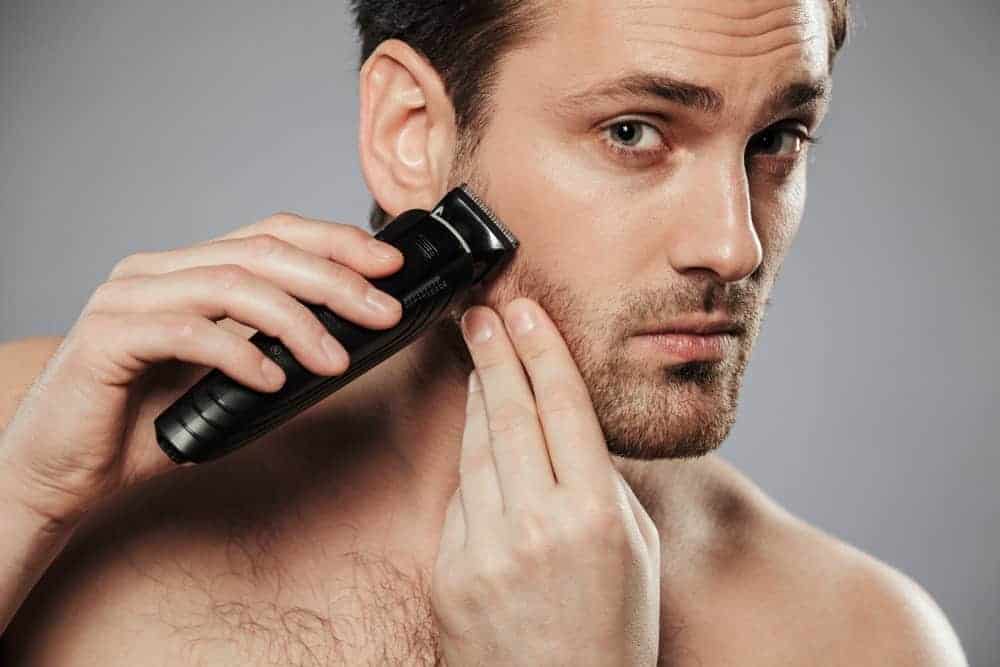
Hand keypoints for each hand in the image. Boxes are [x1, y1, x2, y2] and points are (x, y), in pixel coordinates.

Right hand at [0, 213, 404, 526]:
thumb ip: (269, 350)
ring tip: (335, 361)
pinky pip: (188, 332)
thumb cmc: (146, 424)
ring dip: (297, 323)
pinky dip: (240, 355)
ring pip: (232, 283)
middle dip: (334, 279)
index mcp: (189, 270)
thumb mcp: (226, 379)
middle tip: (382, 311)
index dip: (335, 243)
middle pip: (263, 251)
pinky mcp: (109, 336)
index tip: (388, 266)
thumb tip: (346, 343)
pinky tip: (271, 382)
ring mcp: (129, 297)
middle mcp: (158, 270)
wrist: (63, 469)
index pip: (273, 234)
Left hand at [431, 297, 660, 665]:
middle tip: (482, 314)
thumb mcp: (637, 550)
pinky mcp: (450, 571)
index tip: (527, 312)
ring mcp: (485, 549)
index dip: (542, 351)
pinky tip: (479, 438)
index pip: (563, 408)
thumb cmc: (613, 631)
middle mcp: (536, 525)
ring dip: (478, 397)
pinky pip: (460, 499)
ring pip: (477, 448)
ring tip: (479, 358)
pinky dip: (472, 464)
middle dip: (496, 354)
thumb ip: (603, 484)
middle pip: (510, 414)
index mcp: (594, 514)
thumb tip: (569, 429)